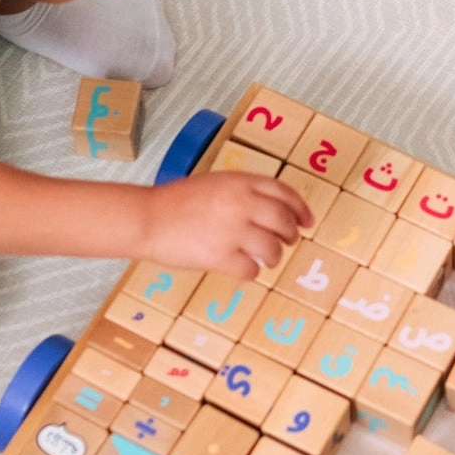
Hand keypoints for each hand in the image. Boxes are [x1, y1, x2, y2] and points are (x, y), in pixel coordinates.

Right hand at [136, 173, 308, 278]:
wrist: (147, 218)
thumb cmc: (176, 202)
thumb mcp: (215, 183)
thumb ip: (243, 192)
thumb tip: (273, 209)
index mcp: (241, 182)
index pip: (284, 192)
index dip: (300, 208)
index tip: (307, 221)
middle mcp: (241, 203)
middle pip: (284, 221)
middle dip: (290, 235)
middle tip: (288, 242)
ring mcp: (232, 230)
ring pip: (273, 249)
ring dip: (273, 256)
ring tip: (264, 258)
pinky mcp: (220, 256)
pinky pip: (251, 269)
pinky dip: (251, 271)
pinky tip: (242, 268)